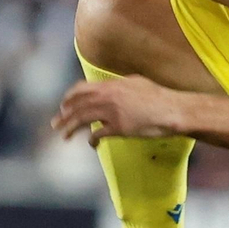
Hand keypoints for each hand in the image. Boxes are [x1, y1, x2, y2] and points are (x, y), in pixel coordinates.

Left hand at [52, 75, 183, 144]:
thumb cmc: (159, 97)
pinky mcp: (119, 128)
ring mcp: (113, 112)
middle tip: (55, 124)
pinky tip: (92, 144)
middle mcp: (108, 97)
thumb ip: (120, 85)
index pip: (81, 89)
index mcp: (111, 85)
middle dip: (63, 115)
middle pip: (77, 105)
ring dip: (70, 128)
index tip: (63, 106)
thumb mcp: (136, 83)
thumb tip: (111, 87)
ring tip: (64, 136)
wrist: (173, 110)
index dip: (69, 98)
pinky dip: (91, 140)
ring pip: (82, 119)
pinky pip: (98, 134)